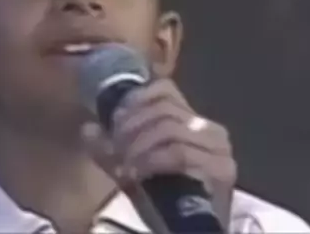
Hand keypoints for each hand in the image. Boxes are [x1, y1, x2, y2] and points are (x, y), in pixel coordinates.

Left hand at [81, 78, 236, 231]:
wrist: (187, 230)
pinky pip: (179, 153)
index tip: (115, 120)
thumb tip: (87, 128)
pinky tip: (136, 173)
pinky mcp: (221, 169)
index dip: (135, 100)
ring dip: (138, 146)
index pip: (164, 89)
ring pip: (169, 129)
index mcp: (191, 120)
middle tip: (114, 148)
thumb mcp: (130, 167)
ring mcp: (219, 148)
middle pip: (163, 110)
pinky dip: (151, 161)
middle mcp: (210, 128)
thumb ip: (109, 149)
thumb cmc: (161, 198)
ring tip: (124, 164)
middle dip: (131, 128)